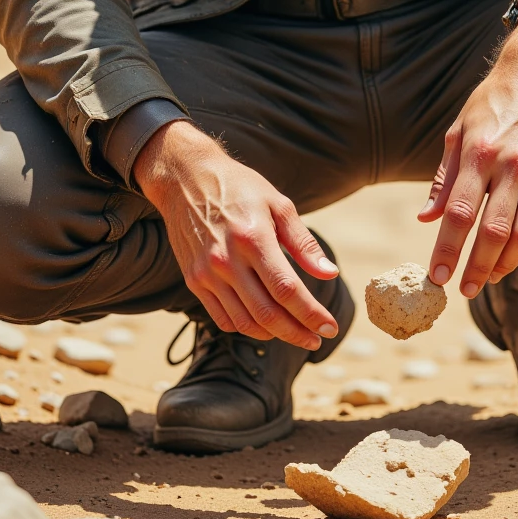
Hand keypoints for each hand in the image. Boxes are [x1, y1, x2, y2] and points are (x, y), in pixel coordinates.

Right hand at [134, 120, 338, 350]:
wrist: (186, 178)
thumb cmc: (239, 187)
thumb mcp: (278, 204)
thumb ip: (304, 243)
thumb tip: (330, 274)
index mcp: (253, 239)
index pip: (287, 290)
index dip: (312, 314)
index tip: (330, 327)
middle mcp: (227, 260)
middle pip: (267, 314)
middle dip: (297, 333)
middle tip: (317, 340)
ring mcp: (207, 273)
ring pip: (245, 322)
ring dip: (274, 335)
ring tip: (294, 333)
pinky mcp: (194, 279)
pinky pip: (222, 318)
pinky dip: (246, 327)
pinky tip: (263, 324)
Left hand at [418, 13, 517, 296]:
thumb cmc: (491, 102)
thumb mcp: (458, 130)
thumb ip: (444, 178)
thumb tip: (426, 218)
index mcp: (479, 153)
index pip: (461, 214)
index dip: (447, 250)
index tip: (436, 276)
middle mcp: (512, 166)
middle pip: (494, 232)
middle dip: (477, 268)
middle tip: (464, 290)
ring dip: (506, 265)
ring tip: (489, 277)